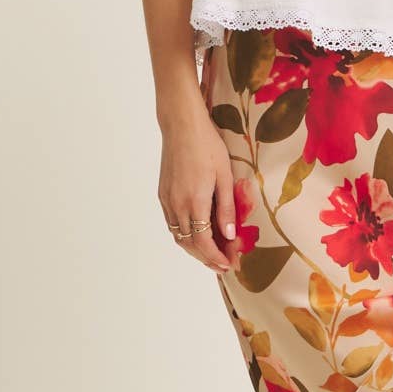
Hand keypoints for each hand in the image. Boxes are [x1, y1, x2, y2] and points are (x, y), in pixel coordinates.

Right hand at [158, 107, 242, 273]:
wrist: (181, 126)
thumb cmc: (207, 145)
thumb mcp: (224, 176)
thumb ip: (227, 208)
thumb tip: (229, 236)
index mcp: (195, 201)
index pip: (203, 242)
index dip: (216, 257)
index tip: (229, 264)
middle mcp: (176, 204)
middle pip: (189, 244)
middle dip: (206, 259)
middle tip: (223, 265)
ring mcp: (167, 200)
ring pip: (178, 236)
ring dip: (194, 249)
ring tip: (212, 254)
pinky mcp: (163, 194)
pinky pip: (172, 224)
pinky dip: (184, 235)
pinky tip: (198, 234)